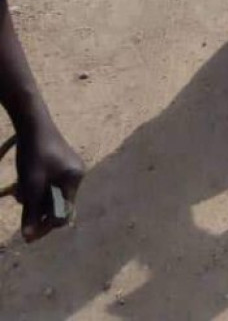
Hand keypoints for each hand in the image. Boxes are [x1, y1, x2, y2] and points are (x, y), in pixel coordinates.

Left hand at [14, 112, 84, 242]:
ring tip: (19, 191)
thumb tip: (28, 238)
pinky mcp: (59, 165)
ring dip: (34, 200)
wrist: (32, 123)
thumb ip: (31, 212)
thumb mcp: (31, 186)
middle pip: (56, 206)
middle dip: (37, 210)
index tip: (28, 234)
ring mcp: (68, 170)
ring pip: (50, 196)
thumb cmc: (34, 154)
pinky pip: (49, 186)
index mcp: (74, 180)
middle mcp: (75, 176)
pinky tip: (23, 183)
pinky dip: (37, 189)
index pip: (63, 213)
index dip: (45, 225)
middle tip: (21, 212)